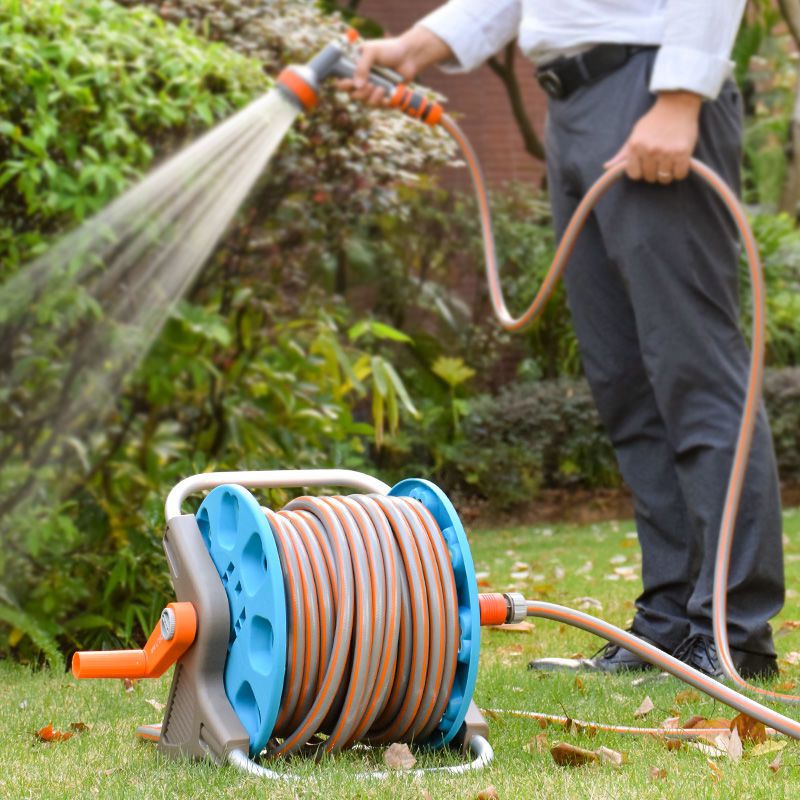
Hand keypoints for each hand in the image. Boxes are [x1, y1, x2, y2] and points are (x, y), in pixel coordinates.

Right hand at [337, 27, 452, 105]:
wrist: (409, 56)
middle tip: (371, 84)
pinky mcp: (383, 96)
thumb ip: (362, 66)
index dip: (343, 85)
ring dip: (372, 97)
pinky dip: (381, 101)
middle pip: (353, 95)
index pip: (342, 81)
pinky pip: (378, 106)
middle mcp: (362, 80)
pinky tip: (386, 92)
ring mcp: (373, 89)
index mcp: (355, 68)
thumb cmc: (390, 50)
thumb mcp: (372, 51)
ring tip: (381, 87)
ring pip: (365, 102)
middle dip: (361, 92)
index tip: (350, 83)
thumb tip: (357, 86)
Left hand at [604, 91, 701, 183]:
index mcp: (635, 146)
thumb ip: (622, 154)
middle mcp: (650, 150)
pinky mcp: (682, 152)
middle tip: (659, 160)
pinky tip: (679, 161)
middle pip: (650, 178)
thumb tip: (606, 167)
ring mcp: (666, 152)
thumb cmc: (653, 121)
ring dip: (667, 173)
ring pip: (664, 179)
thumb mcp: (634, 135)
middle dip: (654, 172)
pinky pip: (679, 175)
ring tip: (669, 161)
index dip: (640, 171)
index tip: (645, 164)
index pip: (634, 175)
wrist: (677, 105)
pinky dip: (679, 172)